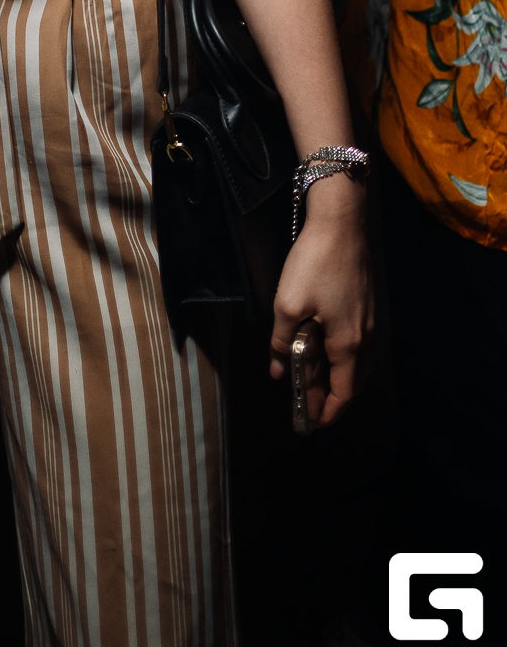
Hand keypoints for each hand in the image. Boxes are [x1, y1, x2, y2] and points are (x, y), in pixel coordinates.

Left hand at [269, 178, 370, 428]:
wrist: (342, 222)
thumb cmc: (315, 263)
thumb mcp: (288, 305)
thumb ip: (281, 343)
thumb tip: (277, 370)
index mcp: (348, 344)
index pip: (343, 393)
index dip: (328, 412)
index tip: (312, 424)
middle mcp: (365, 337)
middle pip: (351, 380)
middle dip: (328, 396)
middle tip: (304, 404)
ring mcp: (368, 319)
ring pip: (354, 361)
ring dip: (333, 375)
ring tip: (307, 377)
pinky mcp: (365, 303)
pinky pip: (354, 341)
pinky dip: (338, 354)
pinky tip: (319, 344)